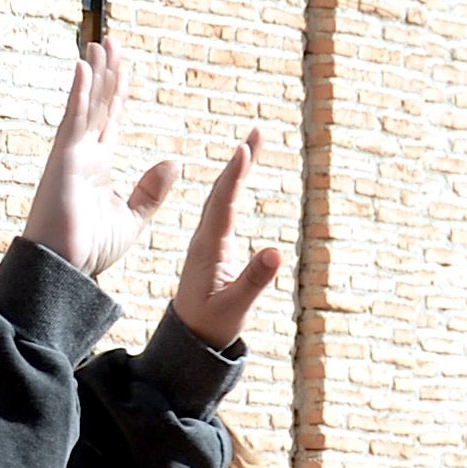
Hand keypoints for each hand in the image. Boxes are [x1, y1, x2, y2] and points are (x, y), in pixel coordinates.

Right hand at [23, 40, 179, 285]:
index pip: (110, 119)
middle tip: (111, 42)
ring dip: (95, 73)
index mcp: (99, 166)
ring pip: (88, 103)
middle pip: (99, 103)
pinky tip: (83, 65)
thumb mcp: (132, 218)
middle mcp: (83, 154)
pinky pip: (74, 117)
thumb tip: (173, 162)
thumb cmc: (90, 250)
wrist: (65, 268)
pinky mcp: (64, 158)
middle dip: (106, 72)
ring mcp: (72, 154)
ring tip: (102, 44)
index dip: (117, 92)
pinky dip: (79, 91)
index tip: (121, 67)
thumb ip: (151, 190)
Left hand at [173, 125, 281, 347]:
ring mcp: (208, 240)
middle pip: (222, 191)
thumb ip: (254, 281)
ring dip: (238, 168)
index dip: (234, 176)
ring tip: (254, 141)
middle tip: (257, 130)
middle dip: (240, 160)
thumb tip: (278, 252)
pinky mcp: (214, 245)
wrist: (188, 337)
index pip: (222, 205)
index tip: (243, 148)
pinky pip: (223, 207)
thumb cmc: (211, 325)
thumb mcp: (234, 307)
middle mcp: (205, 239)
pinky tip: (241, 172)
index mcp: (208, 249)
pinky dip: (234, 185)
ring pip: (222, 196)